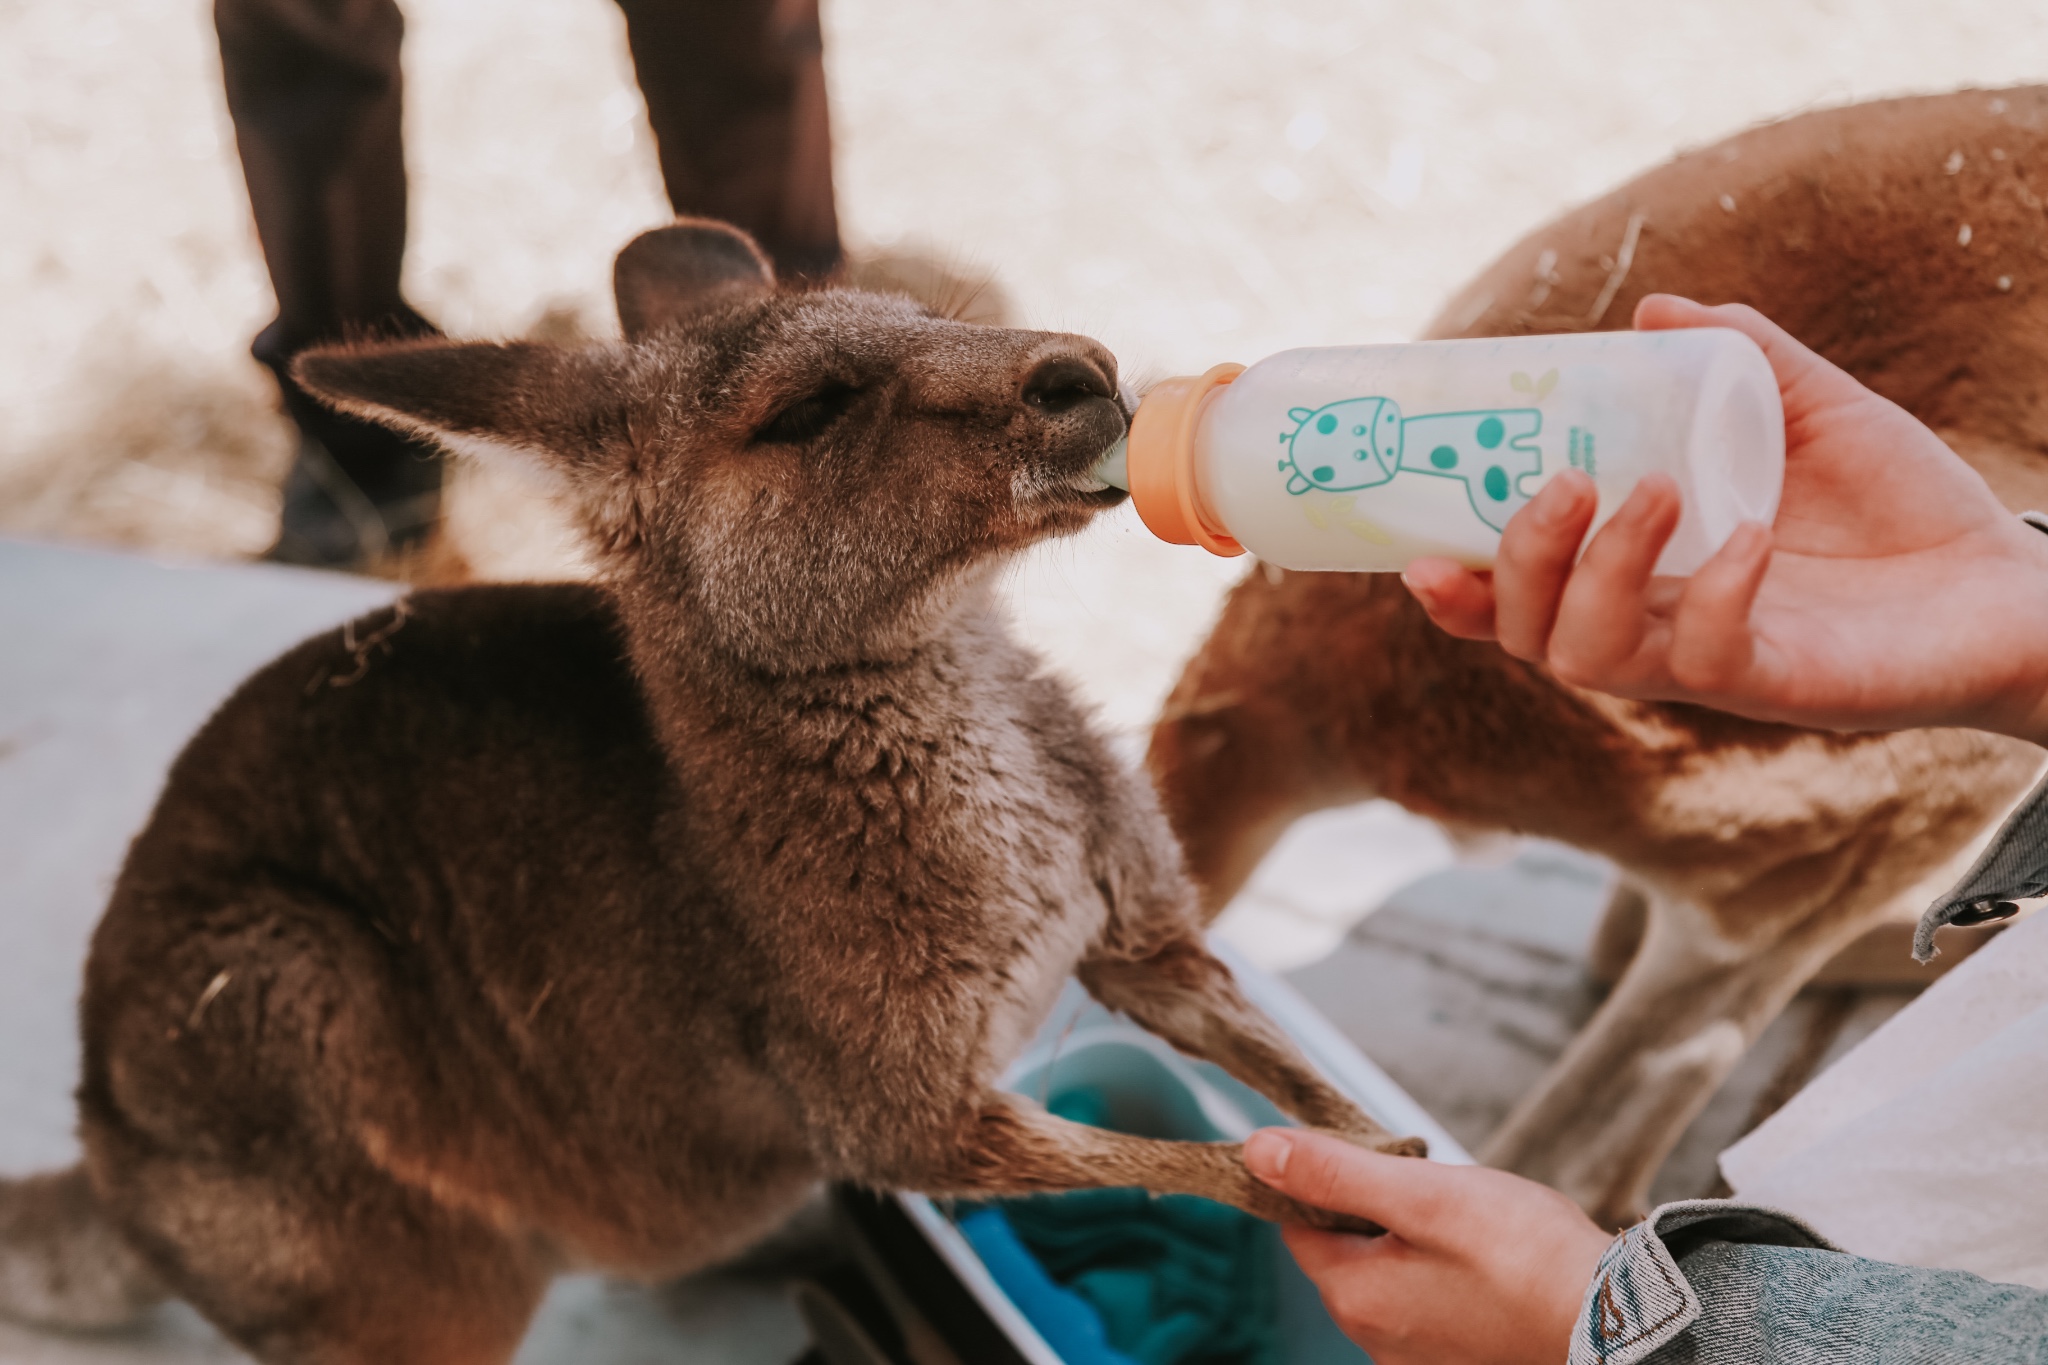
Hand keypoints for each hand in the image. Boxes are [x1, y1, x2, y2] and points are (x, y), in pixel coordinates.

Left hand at [1244, 1128, 1609, 1364]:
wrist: (1620, 1325)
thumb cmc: (1525, 1255)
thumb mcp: (1421, 1194)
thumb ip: (1335, 1174)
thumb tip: (1257, 1152)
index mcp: (1354, 1295)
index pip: (1297, 1223)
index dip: (1321, 1178)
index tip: (1368, 1153)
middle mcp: (1374, 1339)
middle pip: (1342, 1251)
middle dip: (1373, 1208)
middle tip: (1433, 1185)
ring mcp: (1416, 1358)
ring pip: (1387, 1275)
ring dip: (1412, 1239)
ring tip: (1471, 1223)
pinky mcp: (1457, 1361)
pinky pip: (1427, 1302)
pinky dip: (1443, 1272)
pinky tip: (1487, 1260)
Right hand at [1401, 295, 2047, 740]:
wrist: (2015, 585)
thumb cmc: (1905, 509)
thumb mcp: (1814, 412)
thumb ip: (1738, 362)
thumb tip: (1654, 314)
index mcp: (1645, 576)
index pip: (1520, 603)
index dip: (1457, 588)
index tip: (1418, 551)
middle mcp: (1659, 630)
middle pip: (1529, 632)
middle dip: (1518, 560)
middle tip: (1564, 483)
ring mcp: (1712, 664)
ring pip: (1589, 657)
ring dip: (1599, 572)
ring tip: (1653, 490)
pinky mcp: (1776, 686)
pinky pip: (1708, 660)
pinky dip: (1714, 593)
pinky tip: (1754, 536)